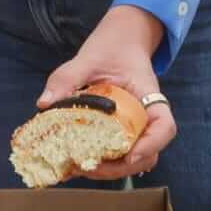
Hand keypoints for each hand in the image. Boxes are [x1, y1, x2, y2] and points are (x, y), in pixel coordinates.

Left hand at [38, 5, 176, 178]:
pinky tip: (79, 161)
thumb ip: (67, 78)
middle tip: (90, 168)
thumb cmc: (112, 47)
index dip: (151, 146)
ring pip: (135, 158)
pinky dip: (102, 161)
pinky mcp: (121, 130)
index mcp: (149, 97)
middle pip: (149, 153)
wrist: (120, 40)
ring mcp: (136, 125)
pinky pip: (118, 151)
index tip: (130, 156)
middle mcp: (147, 116)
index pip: (164, 127)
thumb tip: (45, 103)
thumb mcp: (88, 58)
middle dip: (122, 167)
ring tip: (81, 168)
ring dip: (111, 169)